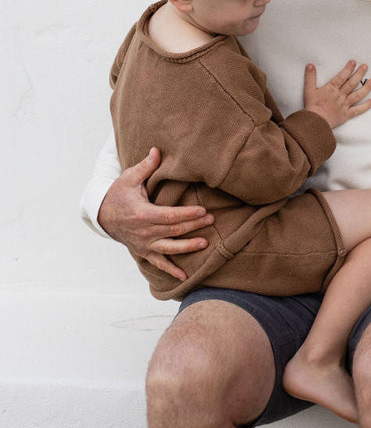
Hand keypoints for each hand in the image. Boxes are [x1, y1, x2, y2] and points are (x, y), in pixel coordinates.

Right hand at [97, 148, 213, 279]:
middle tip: (211, 220)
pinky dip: (171, 271)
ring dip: (187, 247)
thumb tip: (156, 149)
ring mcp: (143, 244)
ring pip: (169, 248)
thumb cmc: (118, 194)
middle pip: (173, 230)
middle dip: (193, 226)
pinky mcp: (143, 251)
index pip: (169, 216)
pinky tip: (185, 277)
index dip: (187, 214)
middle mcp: (143, 232)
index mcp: (142, 214)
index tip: (203, 210)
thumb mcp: (129, 178)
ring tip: (204, 243)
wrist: (102, 215)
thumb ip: (145, 166)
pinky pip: (158, 263)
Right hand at [303, 60, 370, 129]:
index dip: (348, 69)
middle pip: (352, 83)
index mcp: (331, 89)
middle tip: (365, 66)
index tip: (354, 62)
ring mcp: (344, 105)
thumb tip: (310, 65)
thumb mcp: (308, 90)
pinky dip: (366, 106)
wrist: (315, 122)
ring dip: (366, 88)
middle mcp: (340, 96)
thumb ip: (310, 77)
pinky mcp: (346, 114)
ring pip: (357, 95)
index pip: (342, 76)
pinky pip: (358, 110)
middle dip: (359, 74)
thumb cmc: (312, 106)